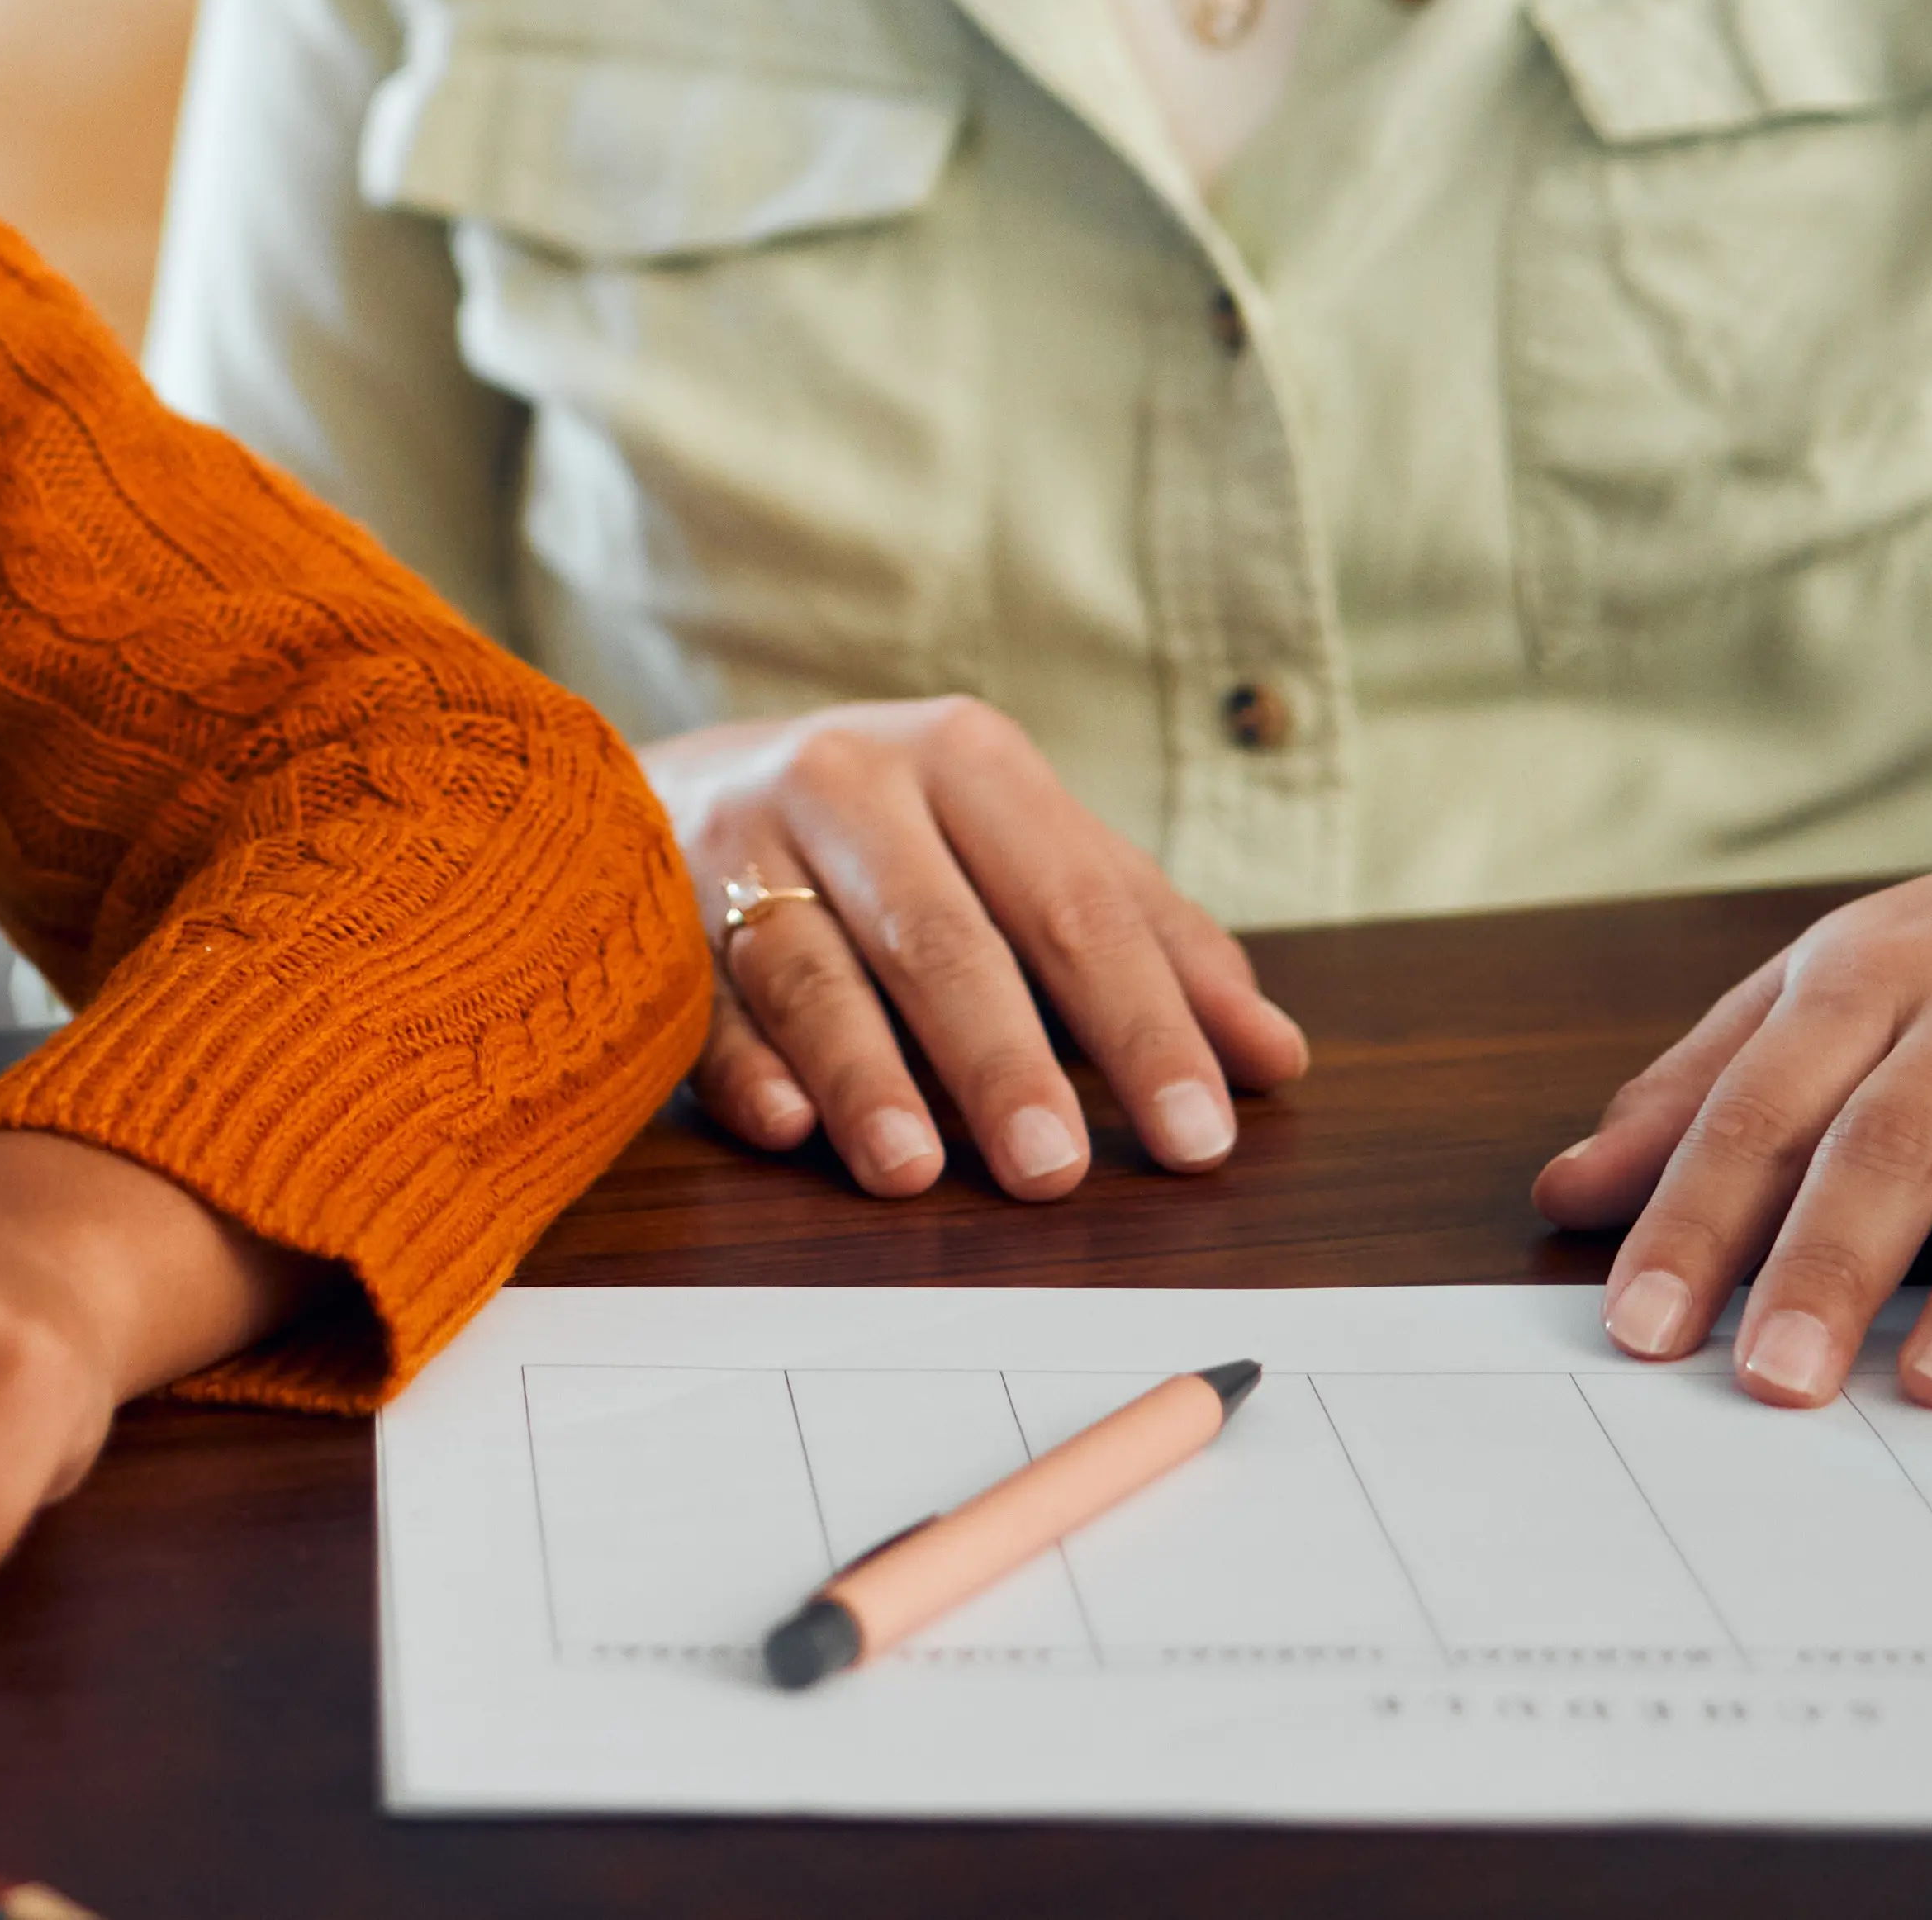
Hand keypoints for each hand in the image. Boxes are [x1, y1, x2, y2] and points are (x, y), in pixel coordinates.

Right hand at [648, 697, 1307, 1200]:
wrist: (684, 782)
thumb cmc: (903, 835)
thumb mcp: (1030, 854)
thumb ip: (1150, 945)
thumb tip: (1274, 1059)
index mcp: (965, 759)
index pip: (1075, 905)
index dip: (1142, 1023)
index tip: (1200, 1133)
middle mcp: (851, 783)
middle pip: (942, 935)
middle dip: (1003, 1058)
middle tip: (1056, 1170)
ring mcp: (741, 847)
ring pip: (812, 968)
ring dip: (864, 1074)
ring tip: (915, 1171)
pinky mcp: (657, 915)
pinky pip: (703, 1000)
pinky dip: (742, 1065)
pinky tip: (784, 1127)